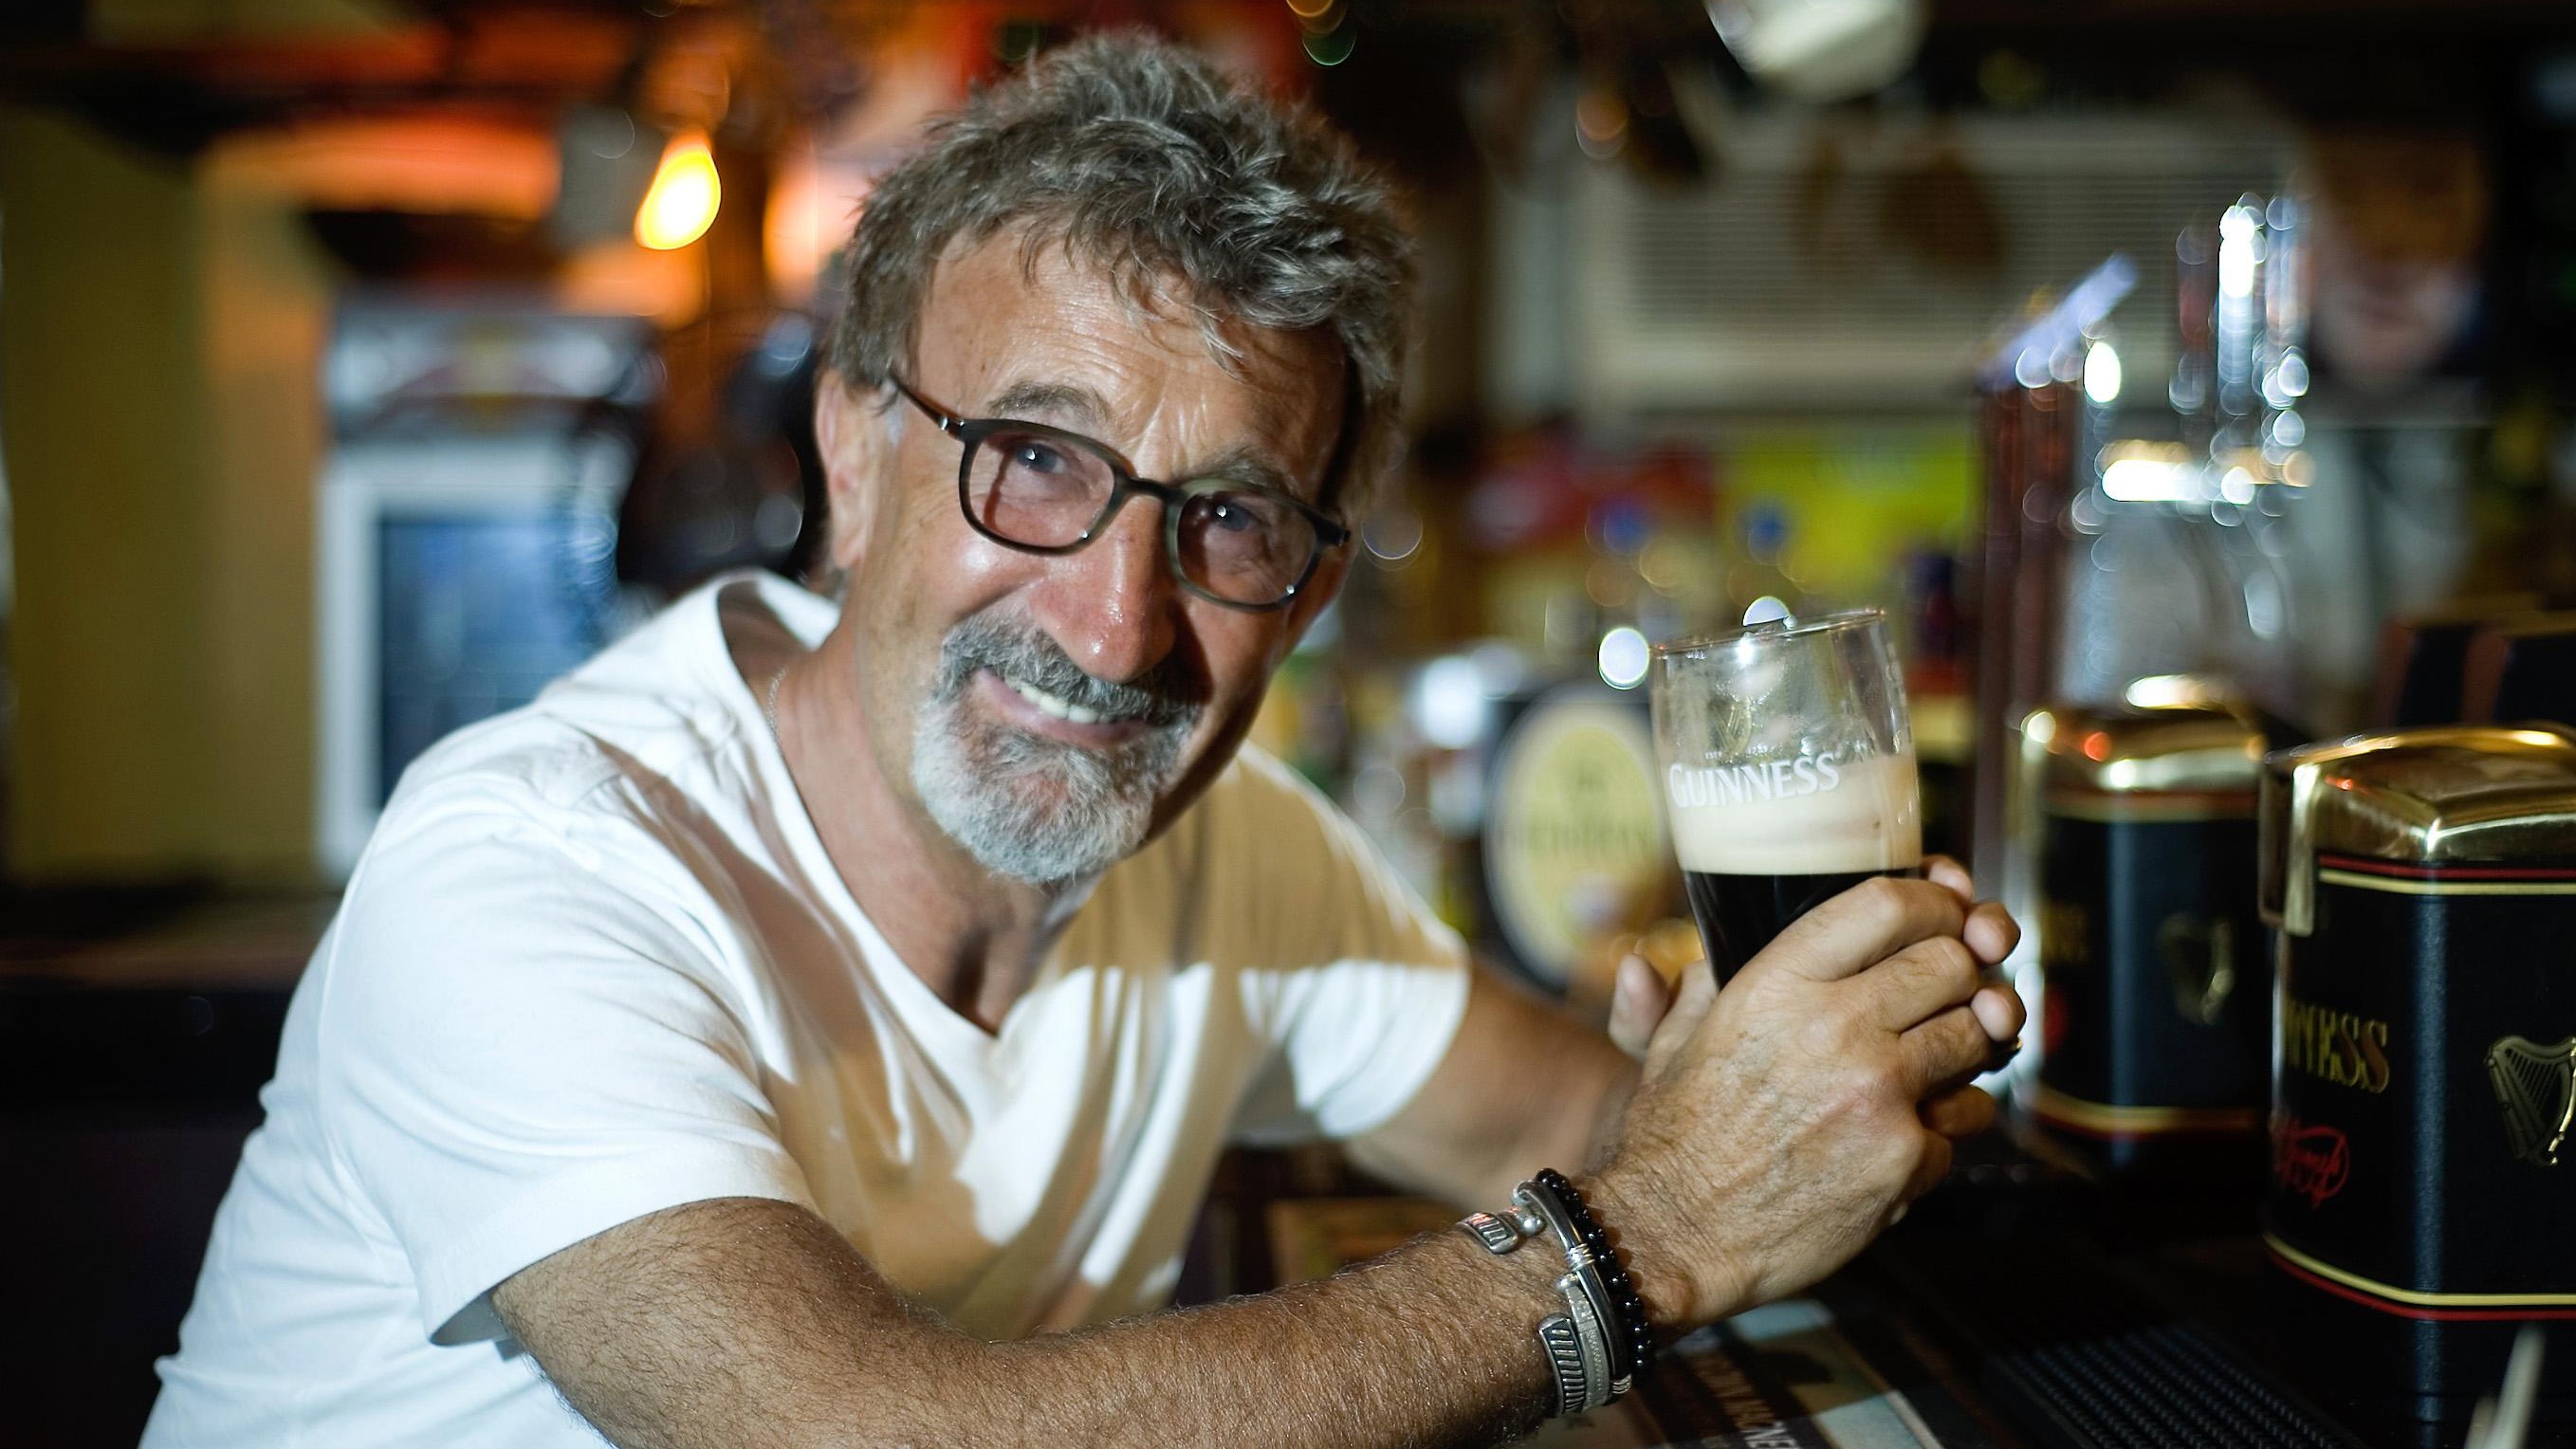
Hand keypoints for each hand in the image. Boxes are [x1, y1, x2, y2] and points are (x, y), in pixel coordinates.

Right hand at [1590, 860, 2023, 1328]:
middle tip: (1946, 995)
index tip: (1947, 912)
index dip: (1936, 901)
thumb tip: (1682, 954)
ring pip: (1979, 1035)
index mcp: (1778, 982)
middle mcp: (1834, 1026)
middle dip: (1960, 975)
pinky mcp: (1905, 1156)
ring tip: (1930, 1063)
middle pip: (1953, 963)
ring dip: (1965, 1046)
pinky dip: (1943, 1128)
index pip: (1892, 905)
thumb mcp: (1671, 1039)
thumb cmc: (1673, 1137)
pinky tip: (1900, 1137)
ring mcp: (1877, 1092)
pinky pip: (1966, 1120)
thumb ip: (1691, 985)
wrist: (1674, 1236)